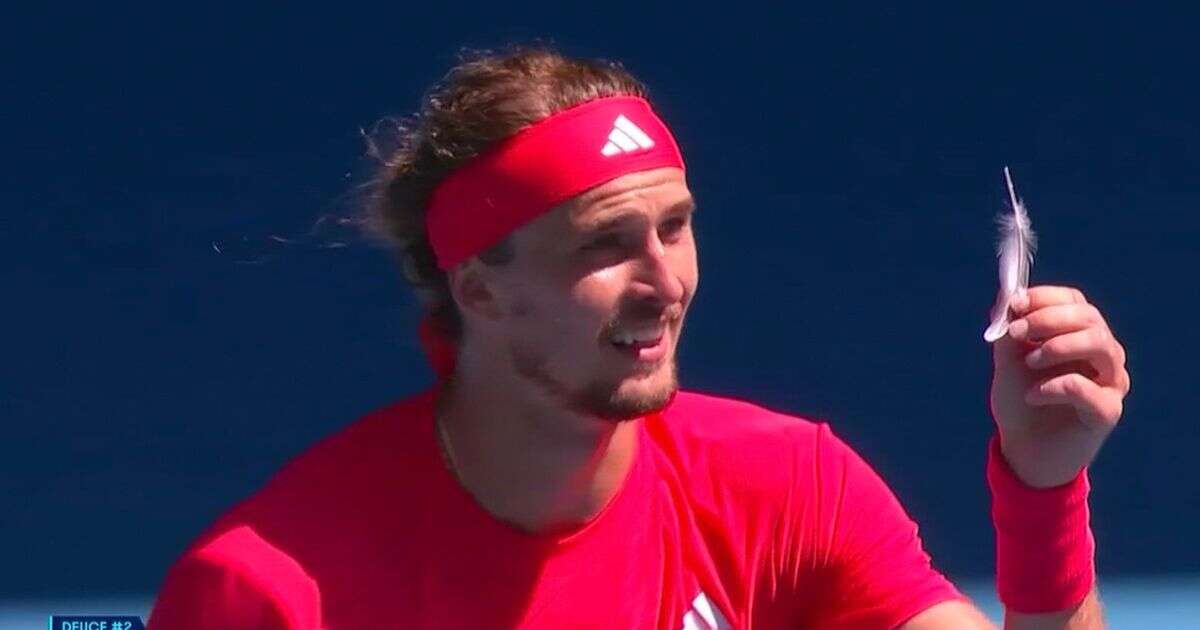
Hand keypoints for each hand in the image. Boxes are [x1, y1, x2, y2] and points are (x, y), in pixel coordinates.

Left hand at [990, 285, 1131, 487]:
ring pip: (1098, 344)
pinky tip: (1032, 396)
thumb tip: (1008, 301)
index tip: (1015, 305)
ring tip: (1028, 362)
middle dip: (1047, 319)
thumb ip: (1010, 332)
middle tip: (1016, 333)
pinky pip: (1086, 387)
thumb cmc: (1021, 401)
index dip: (1045, 298)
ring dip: (1057, 346)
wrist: (1024, 451)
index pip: (1075, 301)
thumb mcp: (1008, 362)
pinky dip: (1054, 386)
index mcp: (1081, 335)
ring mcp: (1111, 381)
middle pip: (1089, 318)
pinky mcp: (1108, 411)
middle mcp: (1103, 354)